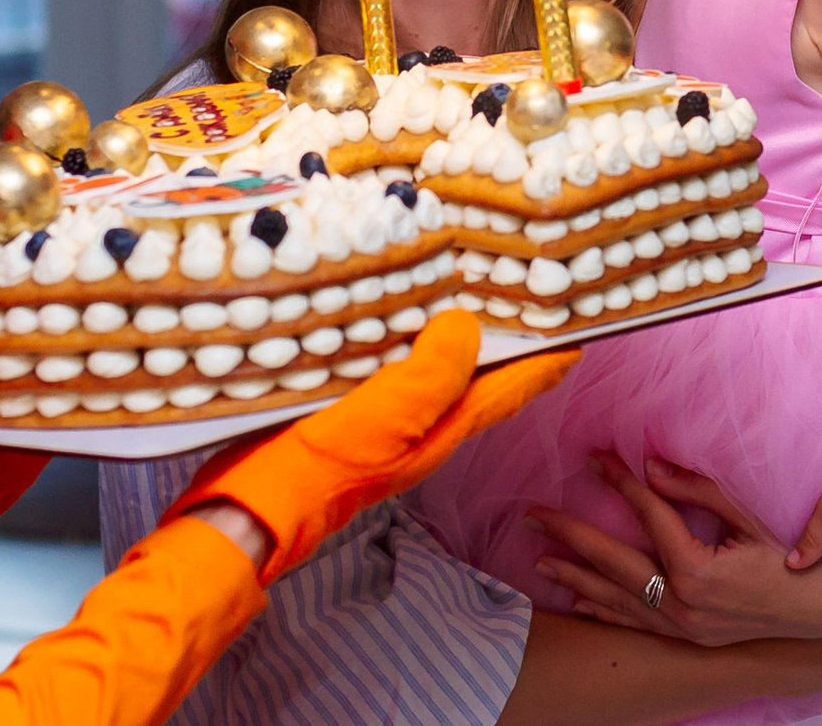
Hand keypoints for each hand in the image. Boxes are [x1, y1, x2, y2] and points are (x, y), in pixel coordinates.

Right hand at [164, 313, 576, 583]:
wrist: (243, 518)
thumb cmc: (311, 471)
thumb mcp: (377, 420)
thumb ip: (427, 379)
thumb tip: (469, 331)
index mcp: (436, 434)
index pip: (506, 392)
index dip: (543, 362)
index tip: (578, 330)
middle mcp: (417, 434)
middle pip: (478, 385)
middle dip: (509, 347)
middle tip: (529, 302)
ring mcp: (379, 432)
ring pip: (436, 380)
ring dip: (458, 345)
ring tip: (472, 304)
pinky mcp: (342, 422)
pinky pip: (392, 377)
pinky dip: (407, 349)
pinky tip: (393, 329)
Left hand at [528, 454, 821, 647]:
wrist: (816, 611)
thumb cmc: (785, 558)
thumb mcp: (745, 518)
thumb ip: (697, 492)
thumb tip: (652, 467)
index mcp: (697, 569)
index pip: (648, 516)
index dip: (620, 483)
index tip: (594, 458)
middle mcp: (683, 604)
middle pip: (613, 563)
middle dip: (569, 537)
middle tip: (532, 516)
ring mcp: (681, 626)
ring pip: (615, 599)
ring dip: (574, 578)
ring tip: (539, 561)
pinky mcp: (685, 637)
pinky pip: (633, 624)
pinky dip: (603, 612)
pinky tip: (577, 603)